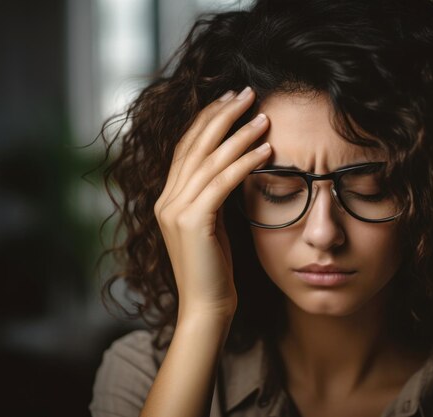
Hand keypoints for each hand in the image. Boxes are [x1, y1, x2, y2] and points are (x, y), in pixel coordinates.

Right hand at [153, 87, 270, 320]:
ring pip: (210, 160)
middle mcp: (166, 199)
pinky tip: (266, 151)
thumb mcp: (212, 225)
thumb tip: (234, 168)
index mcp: (168, 198)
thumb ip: (213, 197)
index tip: (230, 99)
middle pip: (195, 144)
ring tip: (264, 117)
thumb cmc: (215, 269)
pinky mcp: (192, 222)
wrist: (206, 307)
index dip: (207, 119)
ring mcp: (175, 210)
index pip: (187, 148)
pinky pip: (223, 182)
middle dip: (221, 114)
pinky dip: (246, 163)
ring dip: (239, 134)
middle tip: (246, 92)